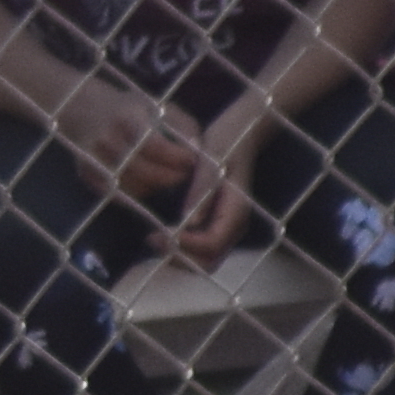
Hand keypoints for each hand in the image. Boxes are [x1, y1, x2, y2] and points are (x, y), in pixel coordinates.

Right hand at [52, 75, 203, 206]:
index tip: (192, 159)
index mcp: (125, 120)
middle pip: (148, 173)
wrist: (82, 109)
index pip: (158, 147)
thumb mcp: (155, 105)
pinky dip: (138, 192)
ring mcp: (95, 162)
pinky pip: (121, 195)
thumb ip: (181, 124)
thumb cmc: (127, 108)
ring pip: (136, 188)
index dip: (179, 158)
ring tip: (166, 175)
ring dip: (157, 186)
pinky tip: (147, 182)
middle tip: (184, 173)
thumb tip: (197, 149)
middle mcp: (107, 142)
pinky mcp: (88, 176)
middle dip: (172, 177)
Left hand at [161, 98, 272, 265]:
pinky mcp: (219, 223)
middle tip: (152, 239)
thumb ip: (202, 190)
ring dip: (180, 256)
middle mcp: (235, 225)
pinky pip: (203, 248)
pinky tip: (163, 232)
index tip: (156, 234)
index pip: (211, 244)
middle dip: (180, 257)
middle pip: (209, 261)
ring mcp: (228, 227)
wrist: (242, 133)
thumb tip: (189, 222)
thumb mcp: (213, 161)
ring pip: (205, 259)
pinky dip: (183, 248)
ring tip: (154, 237)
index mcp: (236, 211)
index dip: (184, 246)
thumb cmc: (226, 143)